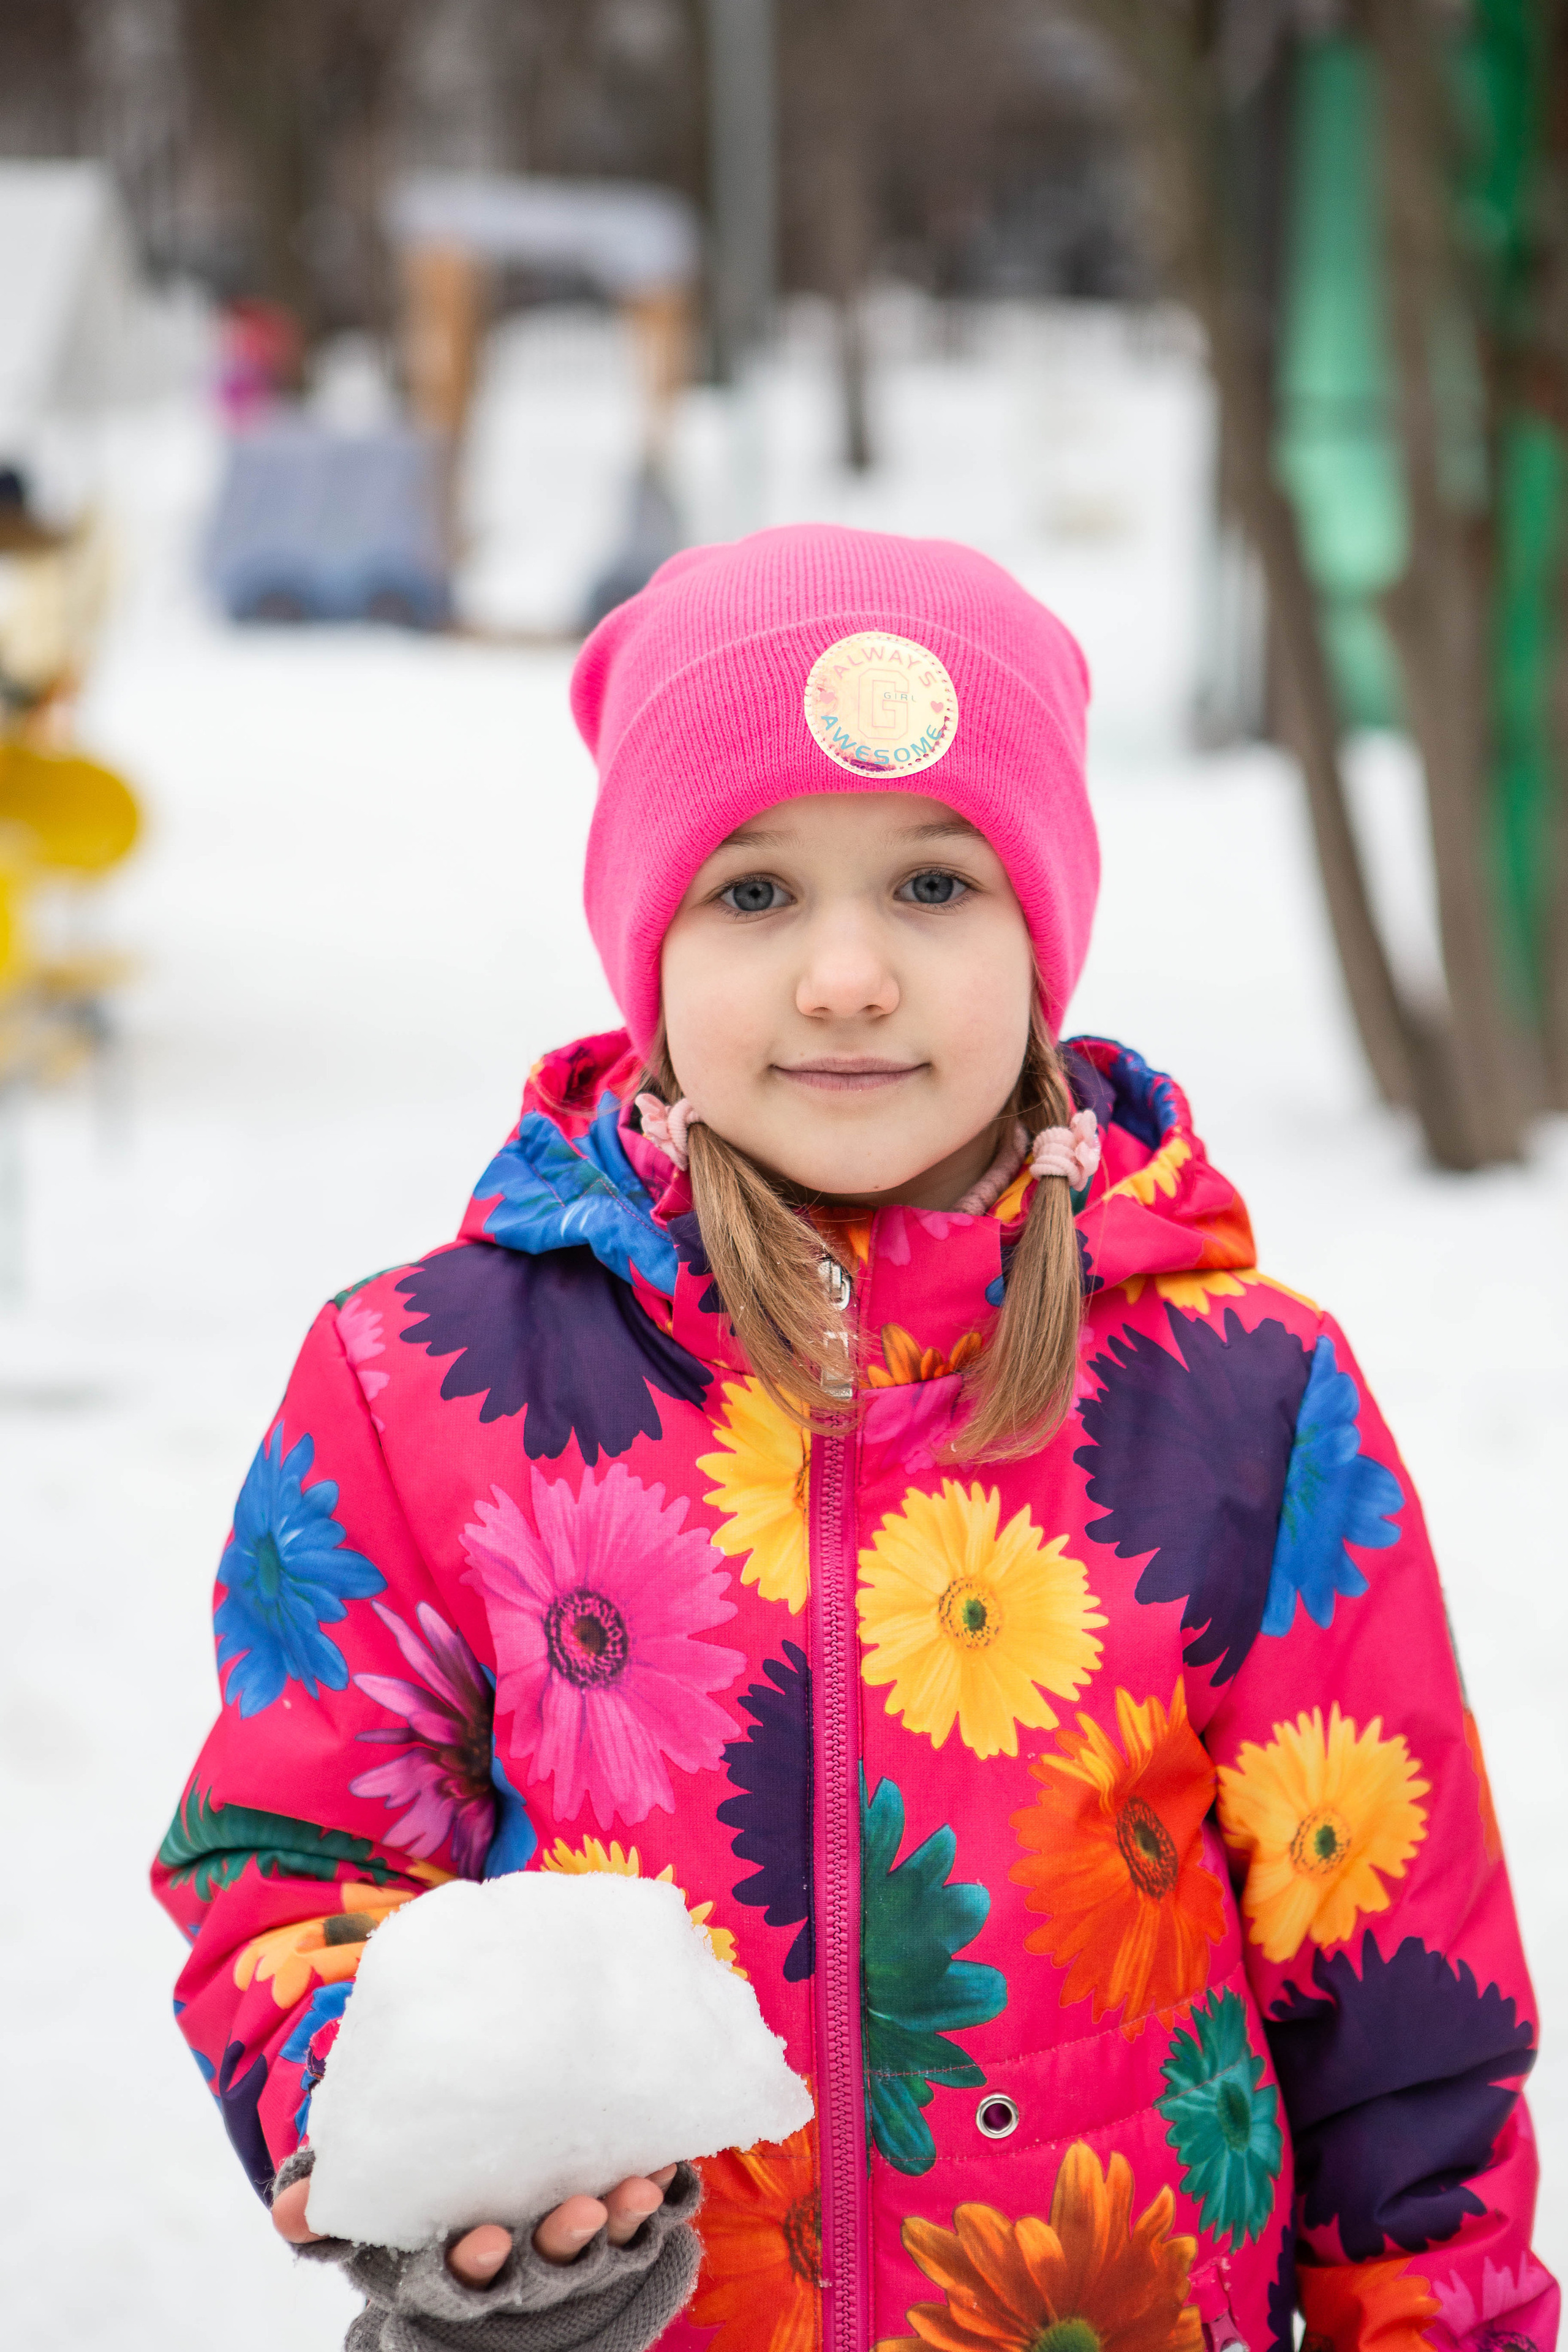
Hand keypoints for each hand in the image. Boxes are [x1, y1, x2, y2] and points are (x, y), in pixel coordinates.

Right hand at [270, 2164, 680, 2281]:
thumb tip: (289, 2209)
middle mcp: (519, 2268)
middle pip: (543, 2266)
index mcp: (456, 2264)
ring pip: (598, 2247)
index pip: (466, 2275)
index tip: (486, 2238)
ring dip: (619, 2220)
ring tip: (637, 2186)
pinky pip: (640, 2221)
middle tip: (579, 2212)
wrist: (481, 2215)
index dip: (477, 2262)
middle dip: (561, 2243)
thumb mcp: (370, 2224)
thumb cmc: (417, 2218)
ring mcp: (570, 2253)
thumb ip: (328, 2213)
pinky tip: (671, 2167)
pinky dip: (657, 2199)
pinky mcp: (612, 2230)